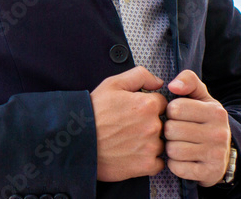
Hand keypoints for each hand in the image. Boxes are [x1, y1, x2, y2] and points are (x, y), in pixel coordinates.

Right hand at [90, 66, 167, 181]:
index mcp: (147, 104)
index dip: (149, 106)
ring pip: (161, 143)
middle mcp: (153, 126)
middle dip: (149, 124)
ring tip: (128, 141)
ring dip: (149, 143)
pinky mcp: (146, 166)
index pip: (162, 103)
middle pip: (163, 124)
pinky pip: (158, 163)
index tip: (136, 112)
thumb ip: (139, 76)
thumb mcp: (112, 84)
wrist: (77, 141)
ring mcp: (151, 147)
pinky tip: (133, 154)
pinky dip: (148, 160)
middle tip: (129, 127)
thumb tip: (159, 82)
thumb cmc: (93, 112)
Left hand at [164, 70, 231, 186]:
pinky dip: (175, 164)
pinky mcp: (209, 173)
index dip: (170, 111)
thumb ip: (188, 81)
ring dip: (170, 148)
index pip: (175, 108)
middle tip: (176, 132)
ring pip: (173, 150)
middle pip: (171, 130)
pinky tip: (182, 160)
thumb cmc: (204, 120)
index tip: (177, 116)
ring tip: (178, 145)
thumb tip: (173, 85)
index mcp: (216, 111)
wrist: (223, 154)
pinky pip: (177, 168)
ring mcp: (216, 155)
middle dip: (168, 131)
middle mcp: (219, 133)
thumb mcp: (201, 97)